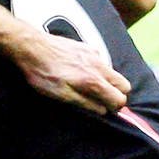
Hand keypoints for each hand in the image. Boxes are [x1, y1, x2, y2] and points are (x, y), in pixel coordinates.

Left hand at [16, 31, 130, 114]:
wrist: (33, 47)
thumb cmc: (43, 73)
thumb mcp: (60, 95)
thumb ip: (84, 103)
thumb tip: (102, 111)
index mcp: (93, 81)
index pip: (119, 98)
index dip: (113, 107)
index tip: (103, 109)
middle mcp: (99, 66)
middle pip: (124, 85)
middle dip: (116, 94)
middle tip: (100, 100)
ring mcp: (95, 55)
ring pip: (114, 73)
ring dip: (107, 83)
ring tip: (88, 87)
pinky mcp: (88, 48)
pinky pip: (102, 63)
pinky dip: (98, 71)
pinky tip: (80, 72)